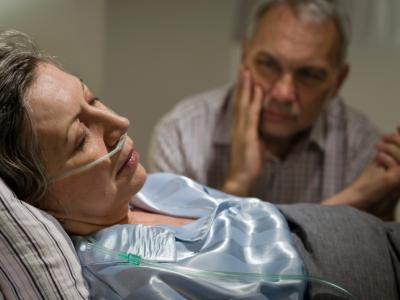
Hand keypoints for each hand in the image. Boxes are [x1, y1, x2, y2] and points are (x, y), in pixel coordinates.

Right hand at [221, 68, 265, 195]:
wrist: (241, 177)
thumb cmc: (248, 161)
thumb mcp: (254, 141)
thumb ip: (256, 128)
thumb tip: (263, 120)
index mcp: (240, 124)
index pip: (241, 100)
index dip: (242, 84)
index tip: (245, 68)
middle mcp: (238, 123)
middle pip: (239, 97)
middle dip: (241, 78)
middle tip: (242, 61)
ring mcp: (242, 129)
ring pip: (243, 102)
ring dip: (245, 85)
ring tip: (246, 68)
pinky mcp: (248, 135)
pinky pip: (252, 115)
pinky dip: (253, 101)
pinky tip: (257, 89)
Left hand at [324, 127, 399, 219]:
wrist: (358, 195)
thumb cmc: (370, 178)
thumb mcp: (384, 158)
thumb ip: (393, 147)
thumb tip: (398, 129)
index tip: (397, 126)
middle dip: (397, 140)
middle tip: (383, 137)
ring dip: (390, 147)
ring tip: (377, 146)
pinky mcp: (396, 180)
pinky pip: (395, 163)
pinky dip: (385, 156)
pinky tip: (377, 156)